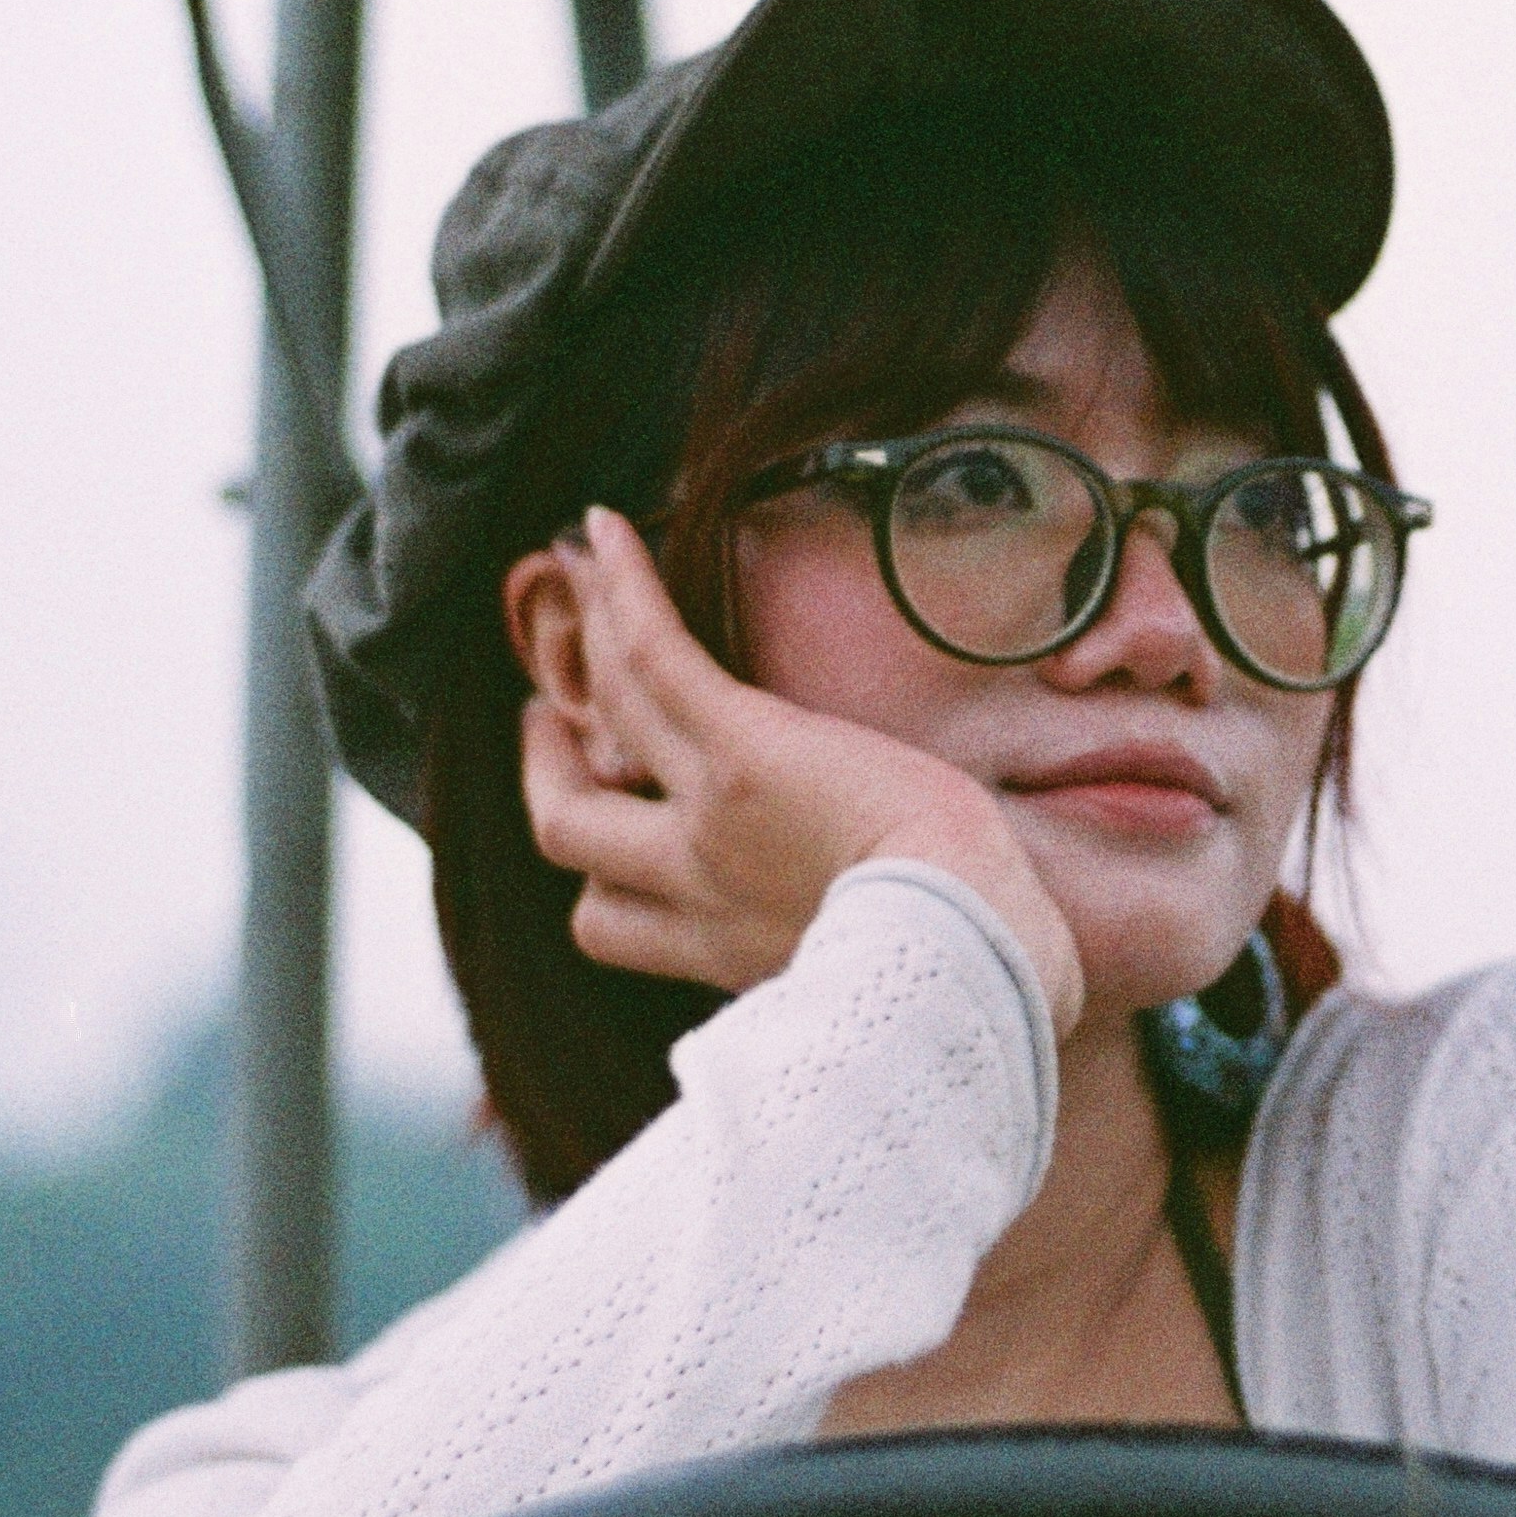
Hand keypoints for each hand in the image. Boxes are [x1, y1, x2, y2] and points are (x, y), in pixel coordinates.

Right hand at [511, 509, 1086, 1032]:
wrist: (967, 948)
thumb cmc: (962, 970)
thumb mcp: (876, 985)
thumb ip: (858, 963)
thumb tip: (941, 960)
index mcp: (725, 952)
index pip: (609, 923)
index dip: (592, 876)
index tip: (611, 832)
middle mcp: (695, 885)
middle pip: (565, 830)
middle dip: (548, 770)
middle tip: (549, 719)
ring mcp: (707, 814)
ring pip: (603, 717)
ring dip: (583, 643)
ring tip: (573, 584)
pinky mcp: (743, 749)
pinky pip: (654, 657)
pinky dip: (623, 592)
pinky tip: (606, 531)